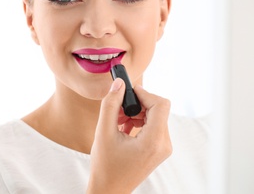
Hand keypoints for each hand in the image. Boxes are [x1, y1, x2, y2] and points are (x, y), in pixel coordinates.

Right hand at [87, 78, 171, 193]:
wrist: (110, 189)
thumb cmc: (106, 165)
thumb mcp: (103, 132)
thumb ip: (110, 104)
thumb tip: (118, 84)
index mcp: (153, 141)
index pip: (161, 104)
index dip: (144, 93)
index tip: (128, 91)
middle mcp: (163, 144)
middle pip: (158, 109)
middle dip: (137, 104)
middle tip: (117, 108)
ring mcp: (163, 148)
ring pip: (155, 117)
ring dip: (136, 113)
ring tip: (117, 119)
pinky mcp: (158, 149)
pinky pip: (153, 126)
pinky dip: (139, 121)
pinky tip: (123, 127)